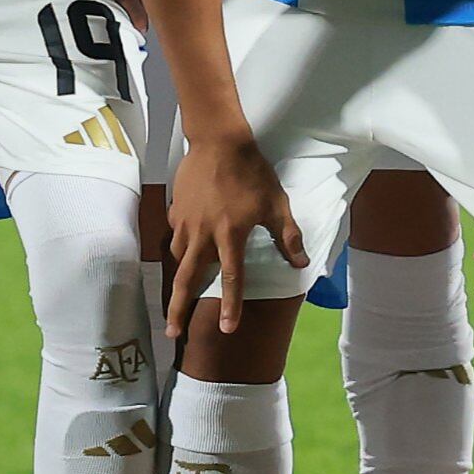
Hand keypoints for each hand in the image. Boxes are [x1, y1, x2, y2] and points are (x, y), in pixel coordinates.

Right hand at [162, 131, 300, 345]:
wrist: (218, 140)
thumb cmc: (252, 172)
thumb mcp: (277, 203)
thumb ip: (288, 236)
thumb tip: (301, 263)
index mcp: (230, 235)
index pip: (231, 278)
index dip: (230, 306)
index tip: (227, 329)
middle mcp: (203, 235)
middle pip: (187, 279)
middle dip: (178, 309)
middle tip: (173, 332)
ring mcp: (185, 223)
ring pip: (177, 259)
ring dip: (178, 279)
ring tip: (177, 295)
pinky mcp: (175, 211)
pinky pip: (175, 236)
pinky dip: (178, 248)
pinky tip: (183, 250)